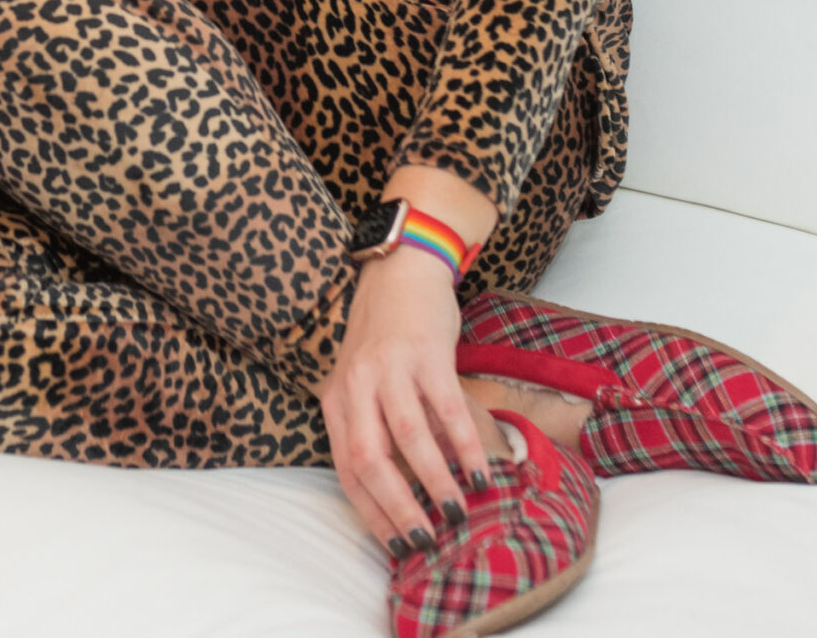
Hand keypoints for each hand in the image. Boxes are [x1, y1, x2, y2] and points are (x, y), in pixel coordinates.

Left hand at [319, 247, 493, 556]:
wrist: (402, 269)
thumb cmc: (384, 335)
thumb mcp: (362, 381)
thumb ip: (372, 427)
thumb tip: (403, 491)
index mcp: (336, 398)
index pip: (346, 469)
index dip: (372, 512)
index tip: (397, 546)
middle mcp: (356, 386)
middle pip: (371, 460)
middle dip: (399, 508)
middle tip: (426, 540)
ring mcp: (391, 369)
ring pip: (409, 439)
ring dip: (434, 482)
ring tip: (457, 513)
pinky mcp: (427, 355)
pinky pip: (447, 410)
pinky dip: (464, 446)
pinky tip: (480, 472)